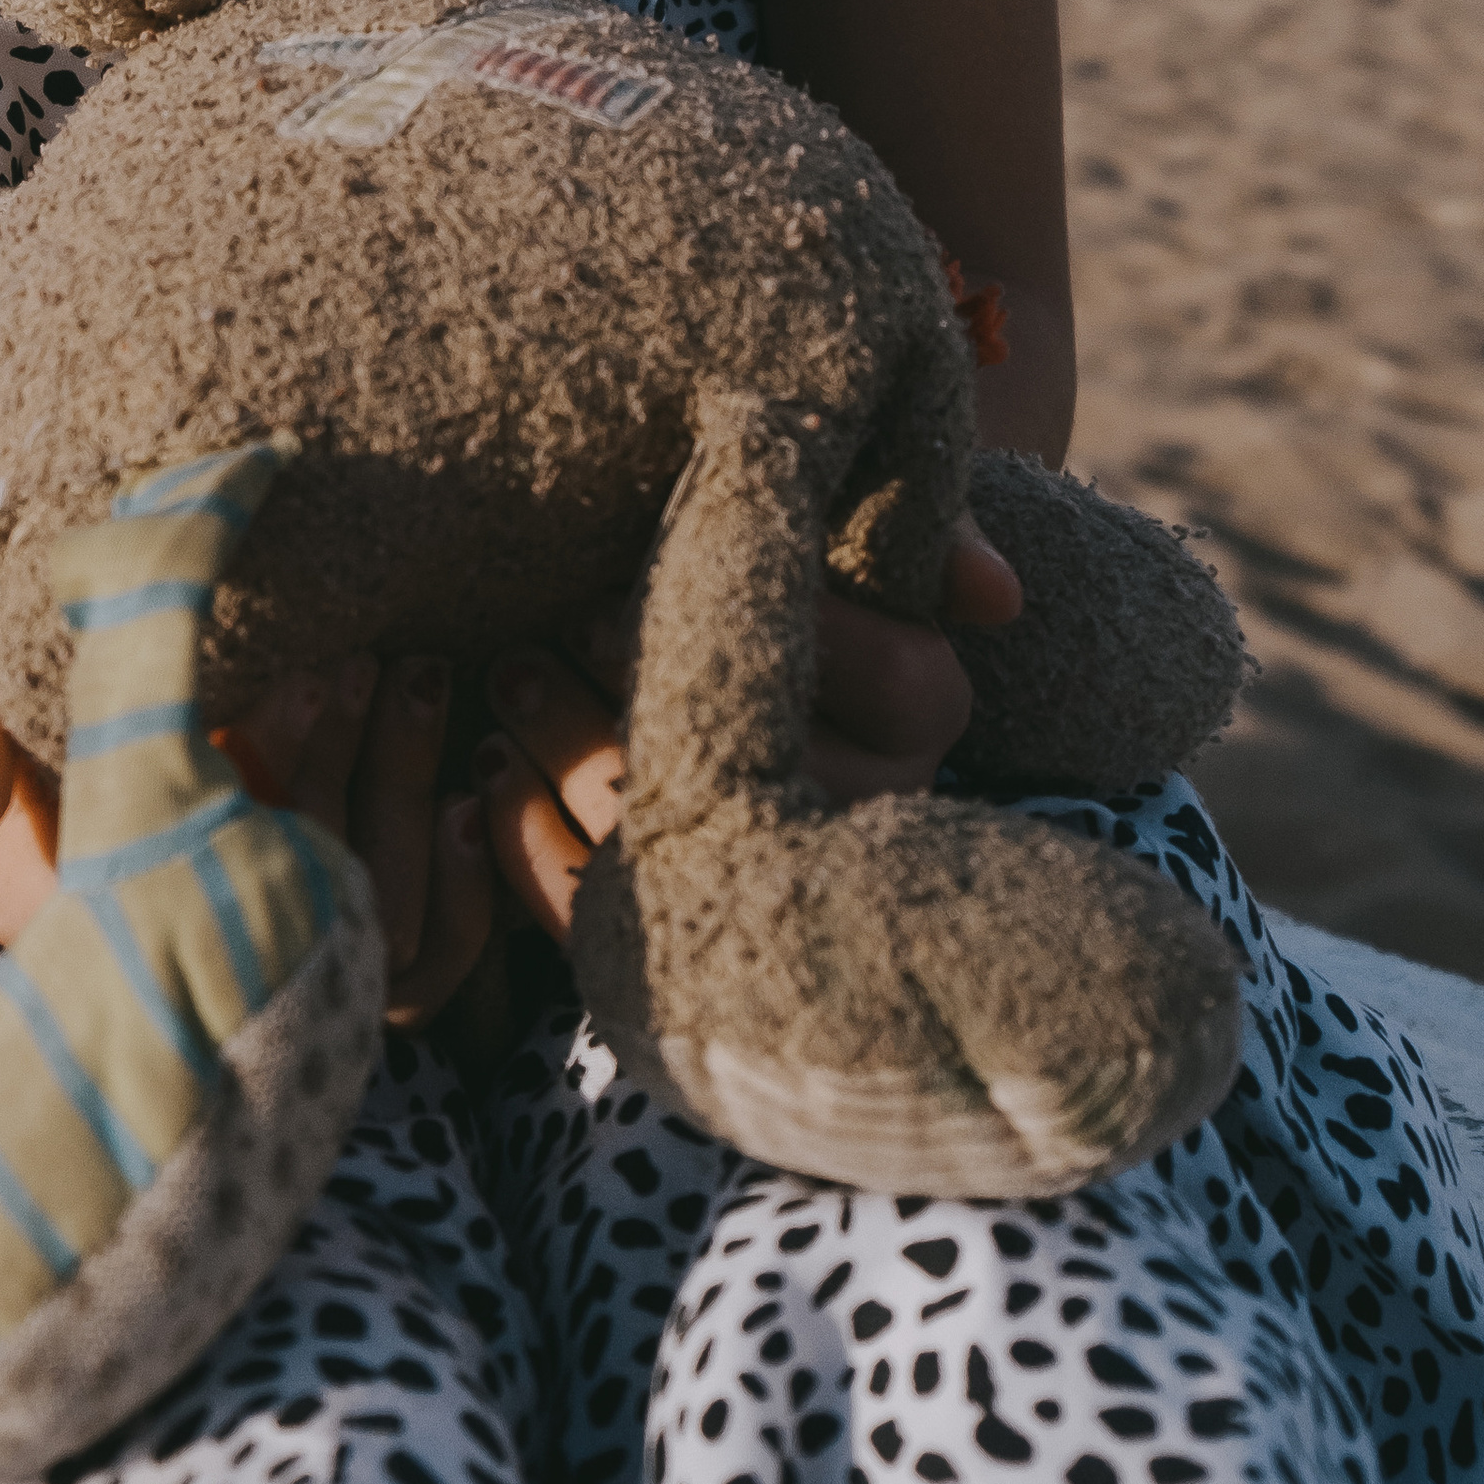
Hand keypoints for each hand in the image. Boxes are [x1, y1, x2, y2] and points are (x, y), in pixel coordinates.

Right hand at [0, 642, 495, 1026]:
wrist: (146, 626)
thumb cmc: (55, 658)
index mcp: (94, 904)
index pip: (178, 888)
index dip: (250, 779)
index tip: (289, 673)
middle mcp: (191, 943)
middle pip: (289, 907)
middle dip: (334, 771)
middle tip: (357, 659)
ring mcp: (280, 948)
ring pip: (370, 937)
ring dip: (401, 794)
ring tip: (412, 678)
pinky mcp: (359, 946)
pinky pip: (434, 970)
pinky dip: (468, 887)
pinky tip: (474, 788)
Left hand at [480, 517, 1020, 941]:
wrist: (762, 686)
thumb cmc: (802, 576)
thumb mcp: (864, 540)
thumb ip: (919, 534)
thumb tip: (996, 594)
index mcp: (925, 703)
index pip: (826, 655)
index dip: (713, 620)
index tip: (612, 590)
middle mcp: (865, 810)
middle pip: (735, 754)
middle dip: (619, 692)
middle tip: (533, 639)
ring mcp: (774, 888)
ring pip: (658, 832)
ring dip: (560, 750)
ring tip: (506, 679)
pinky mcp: (679, 950)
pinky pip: (592, 915)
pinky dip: (524, 840)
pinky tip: (486, 772)